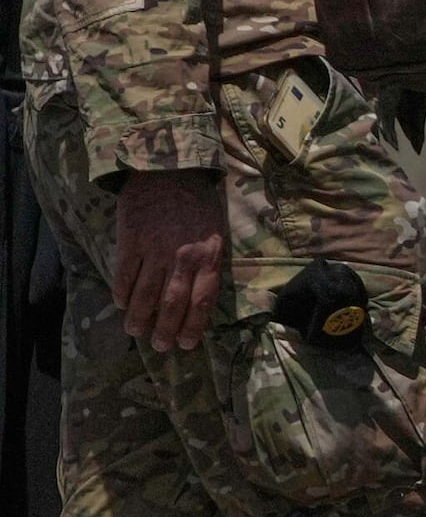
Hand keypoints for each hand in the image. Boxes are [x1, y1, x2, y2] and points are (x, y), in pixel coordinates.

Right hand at [111, 168, 224, 354]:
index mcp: (208, 258)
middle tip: (159, 346)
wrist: (168, 170)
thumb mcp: (215, 235)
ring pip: (145, 293)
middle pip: (172, 303)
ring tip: (135, 331)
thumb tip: (201, 299)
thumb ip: (209, 265)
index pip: (202, 302)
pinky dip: (121, 291)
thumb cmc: (197, 204)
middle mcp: (183, 258)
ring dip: (139, 316)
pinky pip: (124, 272)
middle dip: (165, 329)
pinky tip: (120, 304)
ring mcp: (154, 249)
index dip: (193, 326)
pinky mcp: (131, 238)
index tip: (186, 344)